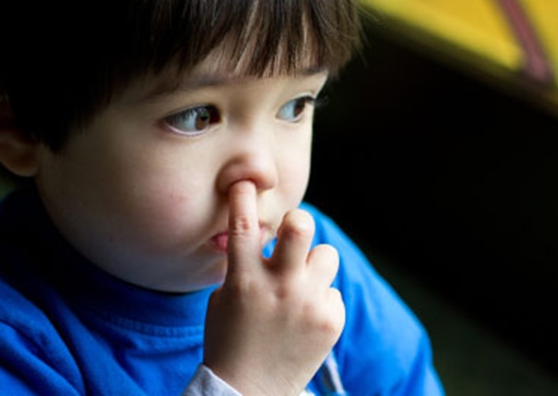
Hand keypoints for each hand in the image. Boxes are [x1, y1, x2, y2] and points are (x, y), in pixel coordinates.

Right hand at [203, 181, 344, 395]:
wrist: (249, 391)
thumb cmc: (229, 339)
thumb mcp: (224, 297)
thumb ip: (244, 266)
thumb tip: (266, 237)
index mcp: (244, 279)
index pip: (243, 226)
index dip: (244, 197)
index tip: (246, 183)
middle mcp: (279, 287)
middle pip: (301, 226)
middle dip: (299, 220)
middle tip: (295, 232)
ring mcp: (307, 304)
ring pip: (327, 254)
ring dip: (314, 265)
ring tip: (302, 286)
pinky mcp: (330, 320)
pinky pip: (333, 291)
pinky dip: (321, 300)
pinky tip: (306, 319)